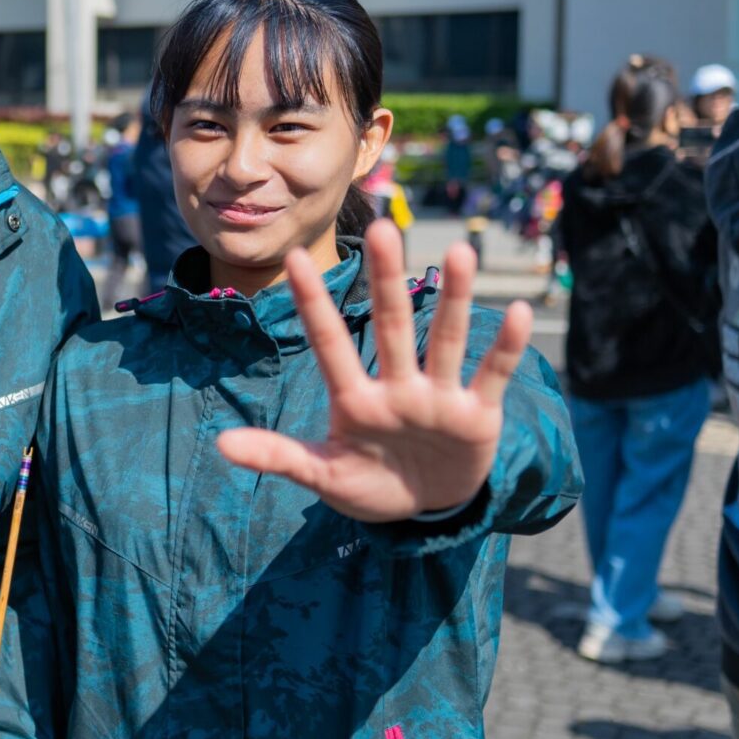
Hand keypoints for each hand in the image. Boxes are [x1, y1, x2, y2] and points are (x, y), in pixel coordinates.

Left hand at [216, 221, 530, 521]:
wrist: (422, 510)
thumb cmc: (368, 484)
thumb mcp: (323, 475)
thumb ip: (279, 457)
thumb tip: (221, 445)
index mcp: (354, 400)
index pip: (329, 344)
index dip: (313, 304)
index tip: (295, 257)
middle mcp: (397, 387)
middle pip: (390, 326)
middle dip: (386, 281)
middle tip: (381, 228)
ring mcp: (437, 397)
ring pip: (444, 340)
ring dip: (453, 300)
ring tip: (460, 254)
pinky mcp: (476, 414)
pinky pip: (491, 374)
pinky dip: (504, 347)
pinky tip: (517, 311)